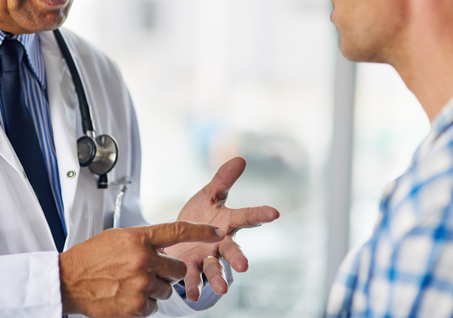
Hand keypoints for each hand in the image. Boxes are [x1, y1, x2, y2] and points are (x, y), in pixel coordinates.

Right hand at [59, 222, 224, 317]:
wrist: (68, 280)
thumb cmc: (91, 257)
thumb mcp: (119, 237)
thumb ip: (144, 241)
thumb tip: (164, 247)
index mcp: (139, 238)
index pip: (178, 231)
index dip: (202, 231)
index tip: (217, 233)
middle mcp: (143, 260)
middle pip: (178, 268)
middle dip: (169, 270)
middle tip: (149, 270)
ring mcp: (141, 285)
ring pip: (166, 289)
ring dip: (154, 288)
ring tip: (131, 283)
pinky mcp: (136, 307)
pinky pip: (154, 307)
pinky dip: (144, 304)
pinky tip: (126, 295)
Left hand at [164, 157, 279, 301]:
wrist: (178, 235)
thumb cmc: (200, 214)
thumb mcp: (210, 195)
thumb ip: (223, 180)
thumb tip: (241, 158)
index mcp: (227, 222)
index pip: (246, 217)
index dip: (260, 214)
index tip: (274, 212)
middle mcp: (220, 242)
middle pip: (231, 249)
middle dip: (238, 257)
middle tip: (244, 266)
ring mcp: (207, 256)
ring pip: (215, 267)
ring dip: (218, 278)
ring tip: (222, 287)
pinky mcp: (192, 267)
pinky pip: (194, 278)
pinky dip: (193, 286)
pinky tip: (191, 295)